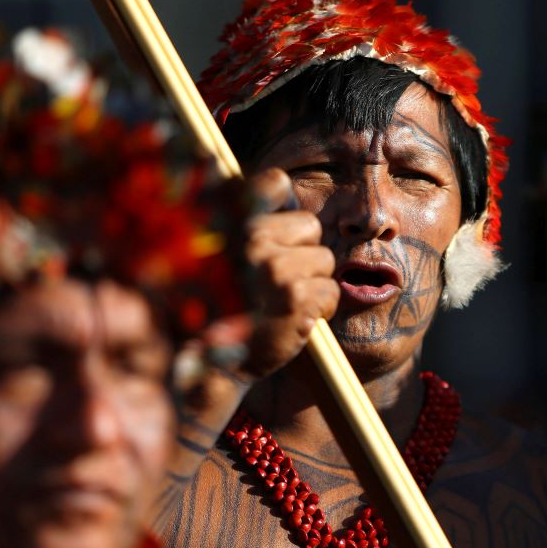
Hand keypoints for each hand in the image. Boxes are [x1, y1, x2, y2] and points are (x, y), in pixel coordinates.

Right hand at [238, 167, 338, 380]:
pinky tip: (293, 321)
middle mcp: (248, 238)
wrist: (215, 365)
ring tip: (282, 304)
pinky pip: (330, 291)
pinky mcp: (293, 297)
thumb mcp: (224, 254)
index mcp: (228, 220)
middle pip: (309, 226)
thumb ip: (247, 220)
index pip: (274, 182)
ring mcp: (272, 267)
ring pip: (324, 260)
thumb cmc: (225, 305)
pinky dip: (320, 309)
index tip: (282, 232)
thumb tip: (280, 183)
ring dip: (312, 284)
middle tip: (277, 283)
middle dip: (304, 254)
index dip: (285, 206)